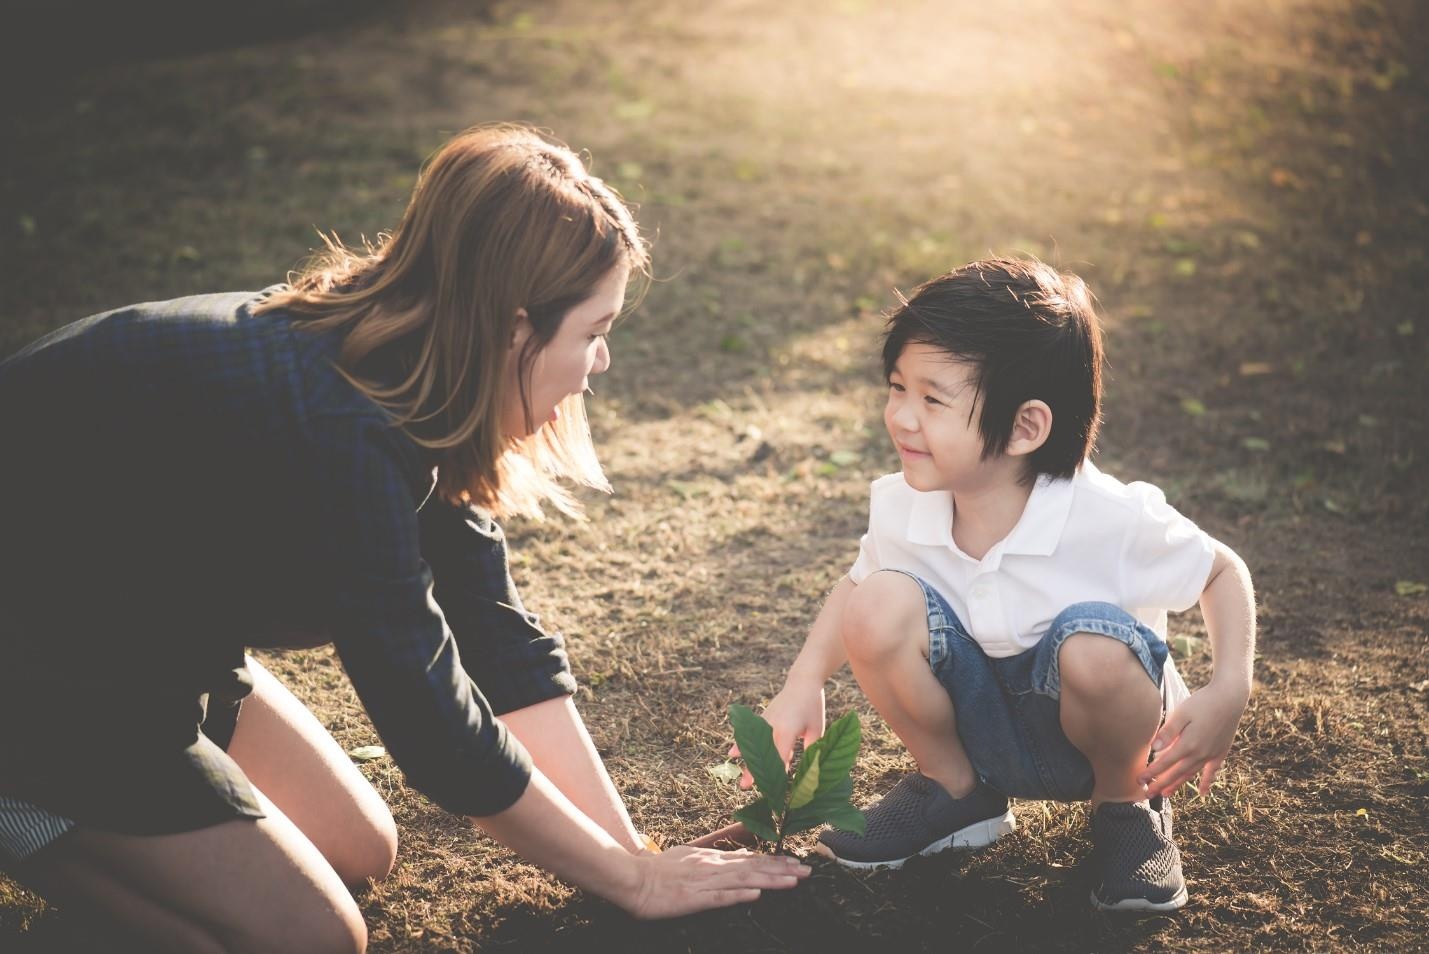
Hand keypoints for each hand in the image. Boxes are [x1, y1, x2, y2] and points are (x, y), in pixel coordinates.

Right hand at [623, 846, 809, 918]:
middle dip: (781, 869)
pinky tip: (755, 894)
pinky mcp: (693, 898)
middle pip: (753, 867)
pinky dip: (737, 895)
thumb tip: (740, 855)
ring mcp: (704, 882)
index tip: (796, 863)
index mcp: (712, 858)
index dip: (774, 861)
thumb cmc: (660, 870)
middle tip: (806, 871)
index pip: (750, 859)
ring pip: (743, 880)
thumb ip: (715, 857)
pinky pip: (718, 898)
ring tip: (792, 881)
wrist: (633, 878)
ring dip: (769, 880)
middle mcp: (713, 867)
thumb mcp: (691, 855)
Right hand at [727, 682, 825, 790]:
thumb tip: (808, 771)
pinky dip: (741, 744)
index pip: (779, 758)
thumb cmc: (813, 707)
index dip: (775, 775)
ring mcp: (763, 721)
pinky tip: (732, 754)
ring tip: (741, 779)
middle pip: (760, 754)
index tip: (772, 790)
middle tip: (745, 787)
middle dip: (753, 771)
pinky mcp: (761, 718)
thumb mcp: (817, 730)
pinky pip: (748, 734)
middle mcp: (771, 726)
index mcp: (787, 730)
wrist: (802, 682)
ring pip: (752, 745)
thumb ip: (810, 751)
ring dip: (747, 762)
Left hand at [1139, 680, 1249, 797]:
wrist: (1230, 697)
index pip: (1164, 763)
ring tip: (1166, 794)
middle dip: (1160, 784)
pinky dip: (1206, 782)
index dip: (1151, 773)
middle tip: (1147, 794)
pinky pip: (1212, 772)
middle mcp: (1200, 754)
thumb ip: (1168, 732)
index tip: (1139, 780)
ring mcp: (1212, 754)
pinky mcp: (1221, 752)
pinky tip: (1202, 793)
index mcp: (1188, 744)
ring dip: (1177, 785)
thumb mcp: (1181, 713)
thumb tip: (1154, 748)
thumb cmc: (1202, 702)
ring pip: (1191, 774)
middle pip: (1176, 773)